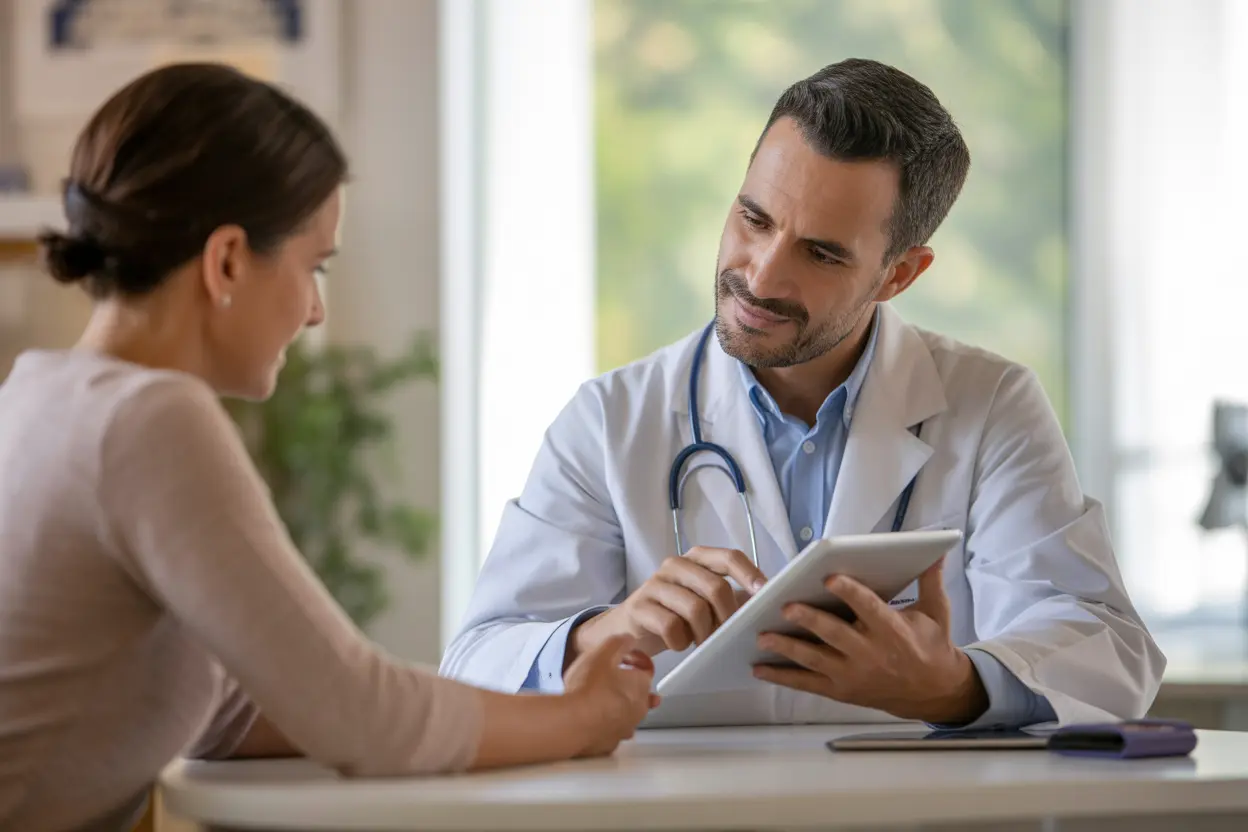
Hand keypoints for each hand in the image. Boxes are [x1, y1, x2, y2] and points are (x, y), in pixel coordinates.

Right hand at [563, 634, 659, 757]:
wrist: (572, 722)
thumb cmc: (588, 688)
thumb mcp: (603, 652)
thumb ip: (620, 642)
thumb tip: (629, 640)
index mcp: (641, 685)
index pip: (646, 669)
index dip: (634, 660)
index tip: (621, 658)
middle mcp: (639, 709)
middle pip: (638, 692)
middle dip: (626, 683)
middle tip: (609, 676)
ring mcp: (625, 728)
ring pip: (627, 713)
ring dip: (617, 704)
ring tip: (600, 697)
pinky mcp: (610, 743)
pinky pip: (612, 730)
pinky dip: (606, 723)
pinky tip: (593, 718)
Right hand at [570, 547, 766, 659]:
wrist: (629, 630)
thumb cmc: (676, 616)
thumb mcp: (706, 604)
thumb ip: (733, 599)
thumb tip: (769, 605)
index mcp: (697, 559)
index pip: (729, 557)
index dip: (750, 574)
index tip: (766, 594)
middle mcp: (675, 565)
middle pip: (716, 587)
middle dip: (727, 617)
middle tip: (727, 636)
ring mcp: (655, 584)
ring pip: (694, 609)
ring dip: (704, 633)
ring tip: (701, 643)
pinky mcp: (639, 607)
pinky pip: (670, 626)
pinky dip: (680, 641)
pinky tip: (678, 644)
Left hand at [752, 558, 987, 723]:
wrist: (935, 693)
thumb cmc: (932, 648)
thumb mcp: (936, 613)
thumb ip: (930, 581)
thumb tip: (936, 551)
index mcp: (892, 631)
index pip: (868, 608)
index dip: (850, 593)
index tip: (830, 576)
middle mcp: (870, 654)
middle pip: (834, 635)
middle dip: (809, 620)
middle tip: (785, 606)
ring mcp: (853, 675)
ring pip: (814, 660)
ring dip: (787, 647)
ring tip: (762, 635)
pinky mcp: (841, 690)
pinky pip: (807, 683)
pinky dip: (782, 676)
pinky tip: (759, 667)